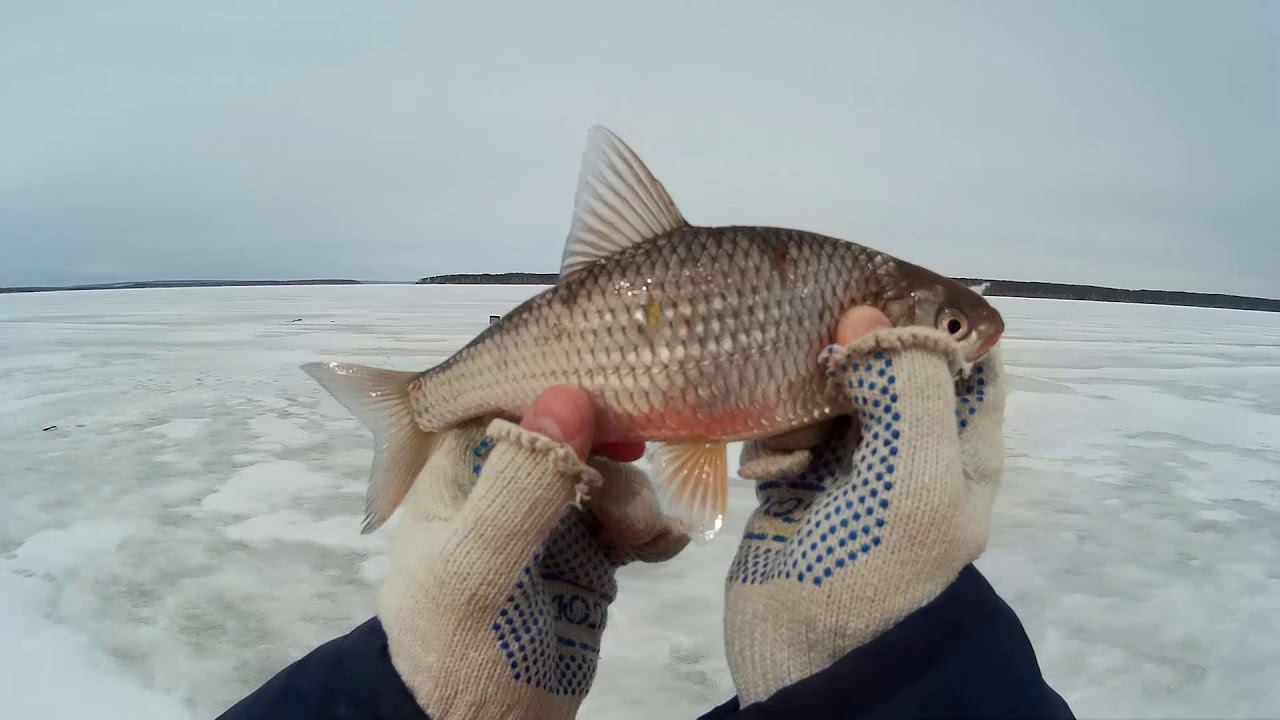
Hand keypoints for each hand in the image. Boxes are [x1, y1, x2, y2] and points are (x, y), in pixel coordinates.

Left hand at [379, 386, 687, 719]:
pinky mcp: (589, 558)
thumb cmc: (458, 646)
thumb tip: (570, 394)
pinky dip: (652, 530)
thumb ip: (521, 484)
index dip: (558, 388)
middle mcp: (505, 485)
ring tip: (642, 539)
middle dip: (610, 453)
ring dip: (634, 499)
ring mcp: (550, 521)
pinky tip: (662, 549)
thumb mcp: (478, 566)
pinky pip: (630, 522)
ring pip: (609, 476)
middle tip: (632, 477)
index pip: (507, 397)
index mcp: (458, 471)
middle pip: (571, 432)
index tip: (606, 397)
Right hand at [724, 307, 1005, 704]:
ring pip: (830, 387)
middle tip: (814, 343)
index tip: (876, 293)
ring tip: (791, 439)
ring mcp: (852, 461)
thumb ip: (906, 387)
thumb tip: (867, 311)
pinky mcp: (798, 477)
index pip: (962, 355)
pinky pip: (785, 427)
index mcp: (961, 444)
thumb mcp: (918, 478)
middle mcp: (911, 444)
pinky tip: (769, 474)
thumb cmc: (877, 567)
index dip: (926, 318)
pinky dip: (774, 439)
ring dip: (803, 399)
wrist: (804, 654)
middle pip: (888, 362)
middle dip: (850, 348)